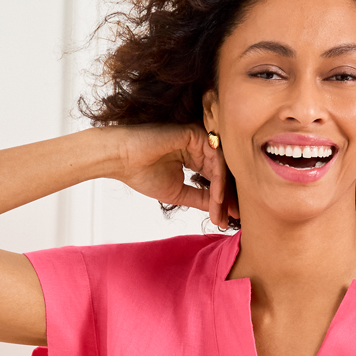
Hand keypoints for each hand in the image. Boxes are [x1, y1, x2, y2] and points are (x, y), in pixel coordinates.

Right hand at [110, 122, 237, 229]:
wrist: (123, 160)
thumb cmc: (143, 174)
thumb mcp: (178, 193)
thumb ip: (200, 198)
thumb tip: (220, 210)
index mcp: (194, 158)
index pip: (214, 179)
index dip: (222, 201)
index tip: (226, 221)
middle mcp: (199, 147)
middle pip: (222, 172)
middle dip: (228, 198)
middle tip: (233, 218)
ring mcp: (199, 139)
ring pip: (221, 166)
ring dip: (224, 192)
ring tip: (222, 213)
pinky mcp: (196, 133)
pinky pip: (215, 157)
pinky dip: (218, 179)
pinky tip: (218, 198)